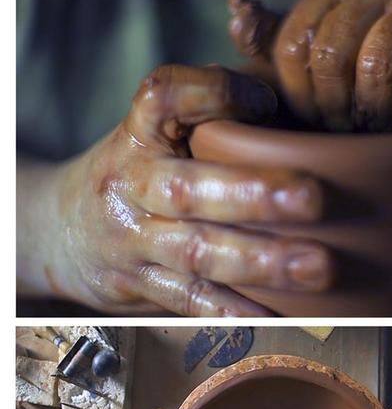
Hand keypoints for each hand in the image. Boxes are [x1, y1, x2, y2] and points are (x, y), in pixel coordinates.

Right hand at [47, 65, 331, 314]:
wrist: (58, 231)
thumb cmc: (131, 175)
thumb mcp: (150, 136)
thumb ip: (205, 117)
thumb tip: (282, 99)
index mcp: (137, 136)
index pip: (165, 98)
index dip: (214, 93)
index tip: (266, 101)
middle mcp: (132, 185)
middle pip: (189, 188)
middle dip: (253, 194)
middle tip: (313, 198)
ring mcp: (134, 241)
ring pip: (196, 250)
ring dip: (259, 260)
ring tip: (316, 266)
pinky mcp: (140, 285)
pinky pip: (188, 299)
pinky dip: (231, 309)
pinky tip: (274, 315)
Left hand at [229, 0, 391, 131]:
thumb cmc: (378, 87)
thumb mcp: (320, 68)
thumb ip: (277, 43)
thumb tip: (238, 13)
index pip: (293, 46)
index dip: (302, 99)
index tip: (320, 122)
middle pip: (331, 55)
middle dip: (338, 110)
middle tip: (354, 129)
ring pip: (375, 66)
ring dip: (376, 113)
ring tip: (383, 128)